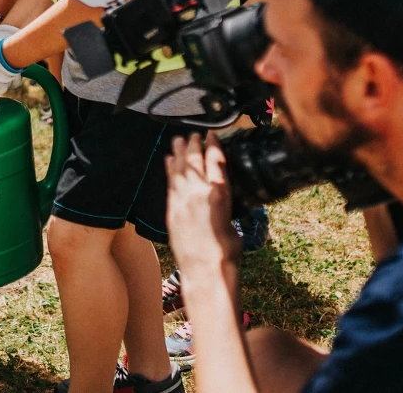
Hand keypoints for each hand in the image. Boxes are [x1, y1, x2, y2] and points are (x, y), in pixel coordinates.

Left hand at [165, 133, 240, 274]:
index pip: (217, 161)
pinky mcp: (172, 209)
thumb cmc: (226, 252)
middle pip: (195, 161)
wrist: (205, 269)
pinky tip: (168, 160)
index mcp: (221, 194)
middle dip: (194, 145)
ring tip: (178, 140)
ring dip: (179, 152)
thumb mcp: (233, 224)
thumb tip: (220, 202)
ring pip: (180, 169)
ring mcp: (184, 199)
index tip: (211, 135)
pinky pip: (170, 182)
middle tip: (193, 135)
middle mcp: (201, 192)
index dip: (213, 146)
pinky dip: (169, 169)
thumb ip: (224, 207)